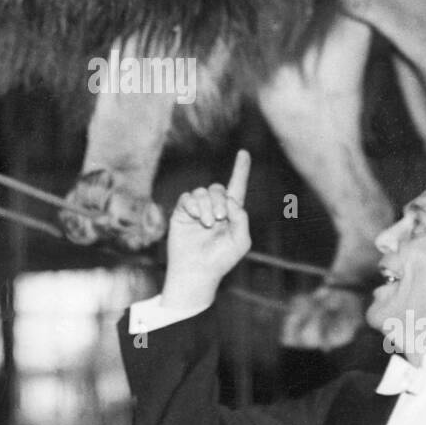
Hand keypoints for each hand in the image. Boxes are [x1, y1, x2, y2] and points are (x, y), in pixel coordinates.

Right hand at [161, 150, 251, 310]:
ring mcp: (197, 210)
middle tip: (218, 218)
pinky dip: (192, 205)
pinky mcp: (181, 213)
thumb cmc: (221, 260)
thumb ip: (241, 218)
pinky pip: (187, 198)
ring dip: (206, 206)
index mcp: (231, 213)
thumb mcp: (241, 241)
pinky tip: (194, 217)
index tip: (244, 153)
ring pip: (202, 192)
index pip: (237, 187)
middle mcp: (214, 208)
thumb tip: (230, 201)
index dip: (241, 170)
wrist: (197, 272)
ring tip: (206, 223)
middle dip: (220, 200)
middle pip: (218, 189)